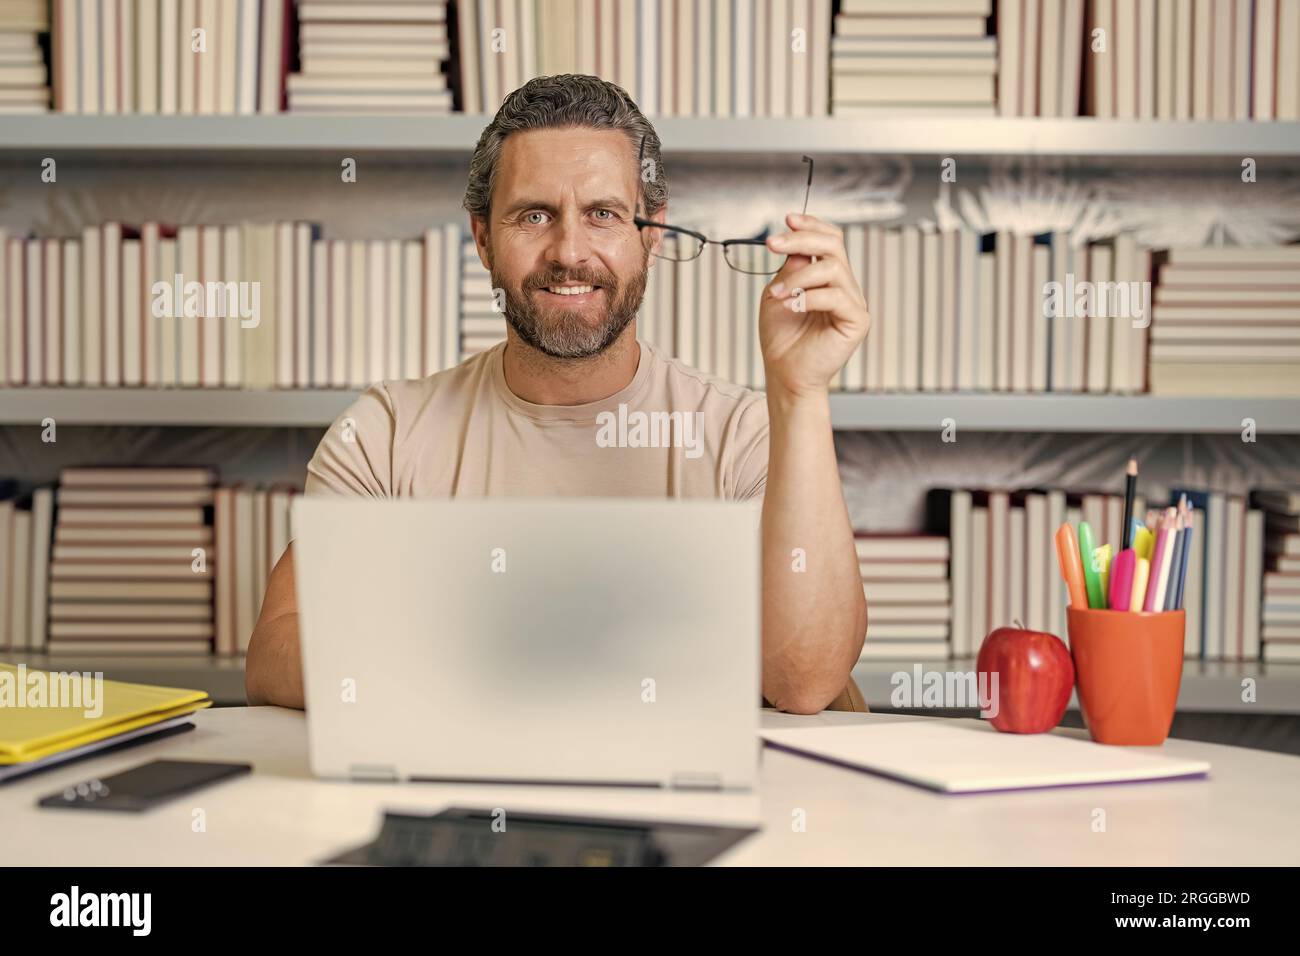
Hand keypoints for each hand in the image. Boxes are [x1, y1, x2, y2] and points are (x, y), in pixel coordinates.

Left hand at [758, 213, 870, 398]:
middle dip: (801, 240)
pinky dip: (809, 298)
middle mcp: (844, 286)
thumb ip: (790, 268)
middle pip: (833, 246)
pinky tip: (792, 307)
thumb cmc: (781, 337)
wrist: (785, 374)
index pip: (830, 240)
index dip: (811, 225)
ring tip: (778, 294)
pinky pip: (836, 296)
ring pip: (833, 268)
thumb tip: (797, 242)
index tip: (786, 220)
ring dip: (798, 277)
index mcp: (828, 277)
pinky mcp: (857, 321)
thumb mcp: (779, 293)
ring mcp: (853, 302)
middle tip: (772, 245)